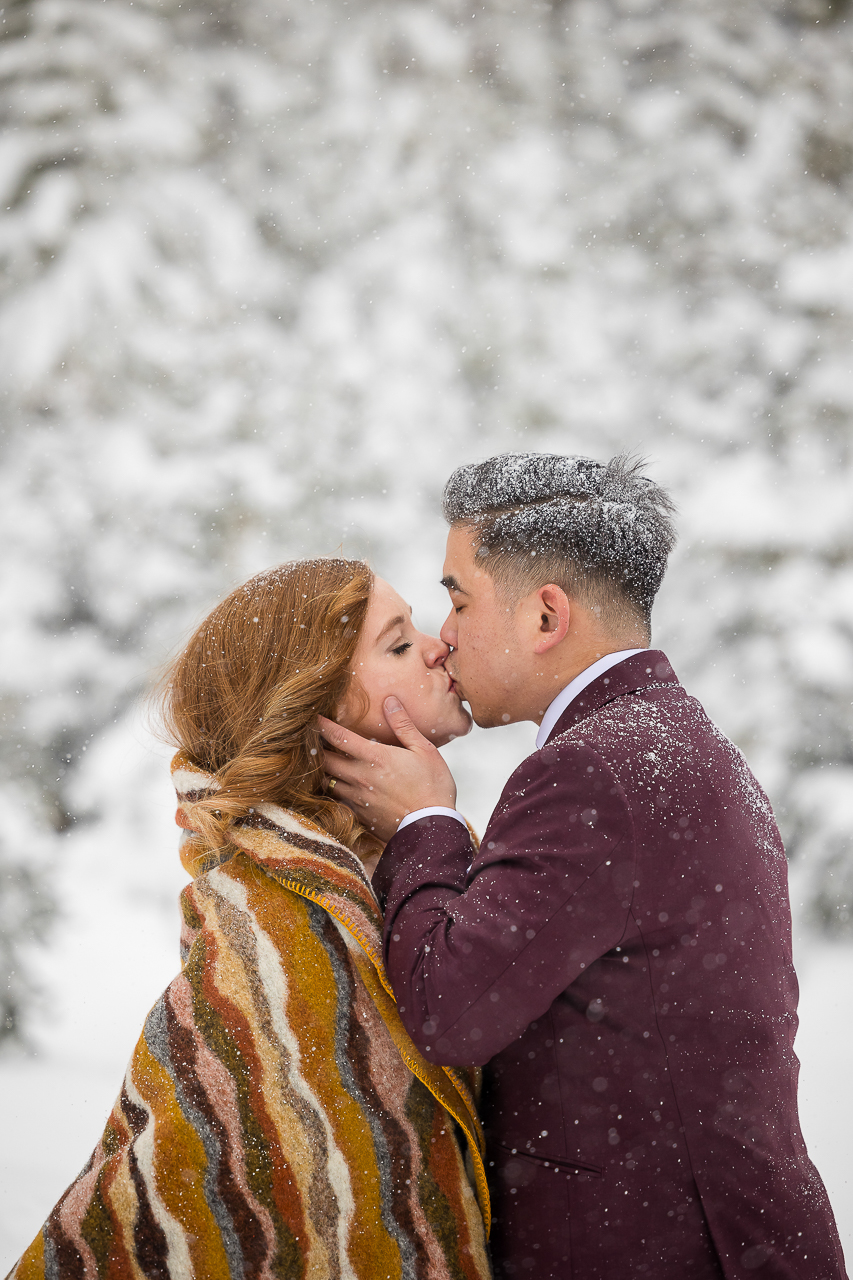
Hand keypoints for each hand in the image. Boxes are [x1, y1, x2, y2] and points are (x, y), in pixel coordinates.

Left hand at [317, 696, 457, 843]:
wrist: (432, 828)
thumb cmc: (433, 787)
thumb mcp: (424, 750)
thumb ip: (403, 725)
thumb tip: (390, 700)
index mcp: (375, 758)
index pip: (339, 737)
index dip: (322, 725)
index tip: (313, 717)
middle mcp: (360, 777)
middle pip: (324, 760)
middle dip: (315, 748)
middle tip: (311, 739)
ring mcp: (357, 798)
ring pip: (327, 782)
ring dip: (322, 770)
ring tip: (320, 762)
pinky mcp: (360, 816)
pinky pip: (337, 800)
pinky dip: (332, 791)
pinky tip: (336, 787)